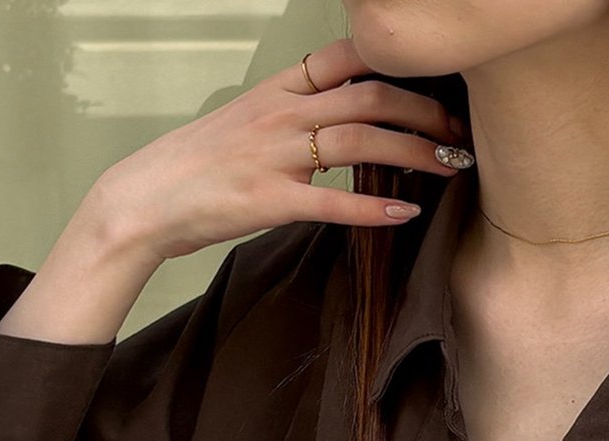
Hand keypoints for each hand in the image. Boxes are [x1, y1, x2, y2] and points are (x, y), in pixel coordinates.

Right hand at [81, 37, 467, 264]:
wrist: (149, 198)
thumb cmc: (205, 165)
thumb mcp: (252, 120)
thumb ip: (300, 112)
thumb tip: (350, 114)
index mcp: (279, 90)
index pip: (347, 59)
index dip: (398, 66)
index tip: (438, 82)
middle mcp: (282, 113)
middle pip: (369, 97)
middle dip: (424, 111)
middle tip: (460, 131)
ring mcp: (277, 156)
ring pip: (360, 142)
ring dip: (415, 152)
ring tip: (451, 165)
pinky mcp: (271, 201)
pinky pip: (333, 203)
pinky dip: (375, 209)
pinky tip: (408, 213)